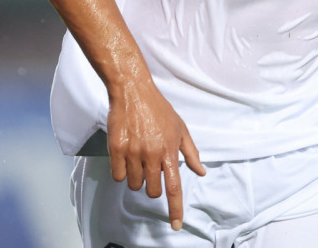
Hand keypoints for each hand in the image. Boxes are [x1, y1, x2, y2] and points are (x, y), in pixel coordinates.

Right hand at [106, 79, 206, 230]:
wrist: (133, 92)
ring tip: (138, 157)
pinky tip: (125, 156)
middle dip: (153, 187)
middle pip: (152, 191)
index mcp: (169, 151)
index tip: (176, 225)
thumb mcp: (181, 129)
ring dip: (137, 178)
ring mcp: (132, 153)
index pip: (174, 187)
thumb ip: (191, 153)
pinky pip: (117, 176)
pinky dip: (121, 172)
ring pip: (134, 185)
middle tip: (151, 169)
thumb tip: (201, 172)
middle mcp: (151, 155)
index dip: (175, 208)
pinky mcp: (116, 150)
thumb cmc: (159, 110)